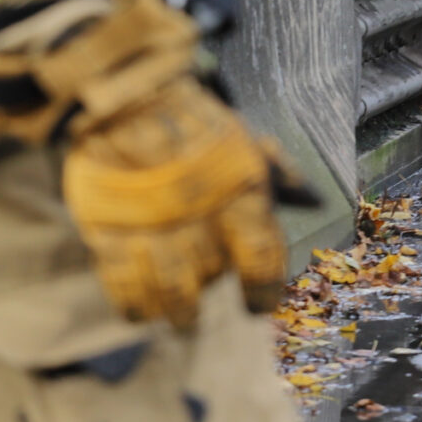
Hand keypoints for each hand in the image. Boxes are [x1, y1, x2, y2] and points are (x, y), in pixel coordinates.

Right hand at [62, 73, 290, 324]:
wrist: (128, 100)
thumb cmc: (197, 125)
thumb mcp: (246, 143)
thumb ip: (280, 175)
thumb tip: (313, 201)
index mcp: (241, 192)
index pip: (260, 255)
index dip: (262, 288)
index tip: (258, 308)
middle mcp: (200, 215)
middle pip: (211, 272)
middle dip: (212, 286)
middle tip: (208, 288)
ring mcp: (152, 225)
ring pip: (170, 286)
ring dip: (177, 309)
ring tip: (181, 320)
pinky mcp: (108, 229)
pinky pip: (122, 281)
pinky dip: (133, 303)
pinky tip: (141, 313)